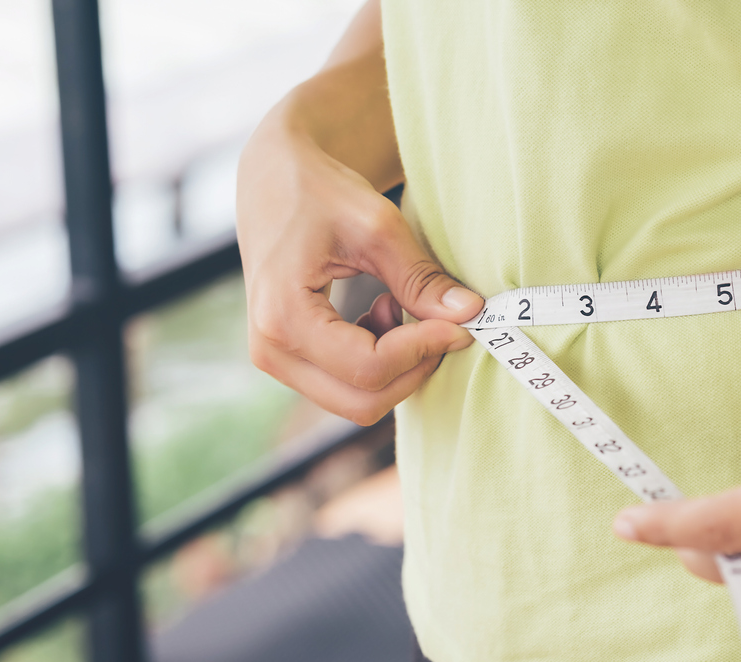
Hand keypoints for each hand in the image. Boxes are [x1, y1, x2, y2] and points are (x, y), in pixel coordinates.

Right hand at [236, 102, 483, 425]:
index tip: (460, 324)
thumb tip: (470, 315)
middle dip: (413, 370)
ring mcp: (275, 360)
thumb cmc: (320, 193)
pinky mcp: (288, 360)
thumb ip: (421, 278)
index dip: (423, 351)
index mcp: (283, 316)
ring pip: (357, 401)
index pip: (369, 367)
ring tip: (398, 305)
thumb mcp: (377, 227)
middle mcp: (270, 350)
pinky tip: (381, 313)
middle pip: (363, 401)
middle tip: (441, 325)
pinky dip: (378, 363)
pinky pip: (345, 387)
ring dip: (395, 366)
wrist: (273, 180)